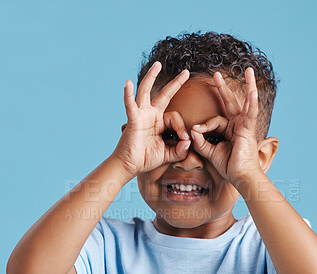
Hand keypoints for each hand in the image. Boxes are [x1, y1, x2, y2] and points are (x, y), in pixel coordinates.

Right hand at [112, 61, 190, 177]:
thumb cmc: (146, 159)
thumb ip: (180, 150)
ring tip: (157, 65)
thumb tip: (189, 141)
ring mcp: (141, 115)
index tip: (184, 140)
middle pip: (164, 95)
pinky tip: (128, 83)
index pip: (175, 117)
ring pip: (146, 92)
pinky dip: (128, 95)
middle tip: (186, 72)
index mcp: (159, 122)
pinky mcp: (133, 120)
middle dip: (175, 83)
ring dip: (151, 77)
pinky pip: (130, 105)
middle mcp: (151, 115)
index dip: (182, 128)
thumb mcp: (168, 155)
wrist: (130, 166)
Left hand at [190, 67, 262, 187]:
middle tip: (216, 74)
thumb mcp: (210, 152)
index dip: (204, 126)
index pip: (215, 120)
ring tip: (248, 70)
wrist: (240, 176)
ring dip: (248, 85)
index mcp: (229, 130)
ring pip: (245, 102)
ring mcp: (244, 126)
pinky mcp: (248, 130)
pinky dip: (252, 102)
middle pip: (229, 103)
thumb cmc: (229, 166)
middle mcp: (237, 125)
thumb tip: (193, 131)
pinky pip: (251, 114)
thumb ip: (201, 142)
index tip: (195, 131)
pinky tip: (253, 91)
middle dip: (223, 88)